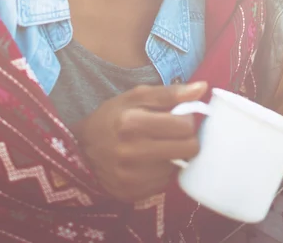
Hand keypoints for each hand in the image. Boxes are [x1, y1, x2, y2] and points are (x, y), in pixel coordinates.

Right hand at [74, 82, 207, 201]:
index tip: (178, 118)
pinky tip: (148, 162)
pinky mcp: (132, 193)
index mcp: (132, 122)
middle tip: (174, 134)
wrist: (80, 151)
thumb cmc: (113, 118)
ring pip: (178, 166)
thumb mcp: (136, 97)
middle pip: (188, 149)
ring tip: (157, 147)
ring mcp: (131, 176)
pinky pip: (164, 182)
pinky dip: (162, 171)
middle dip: (187, 139)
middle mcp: (131, 152)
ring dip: (173, 155)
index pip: (185, 126)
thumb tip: (202, 87)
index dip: (187, 120)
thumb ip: (171, 93)